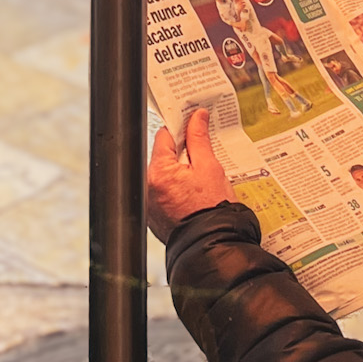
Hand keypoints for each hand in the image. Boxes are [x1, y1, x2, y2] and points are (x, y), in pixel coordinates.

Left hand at [147, 106, 234, 243]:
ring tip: (200, 178)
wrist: (214, 244)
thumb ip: (199, 138)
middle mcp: (148, 187)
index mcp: (158, 172)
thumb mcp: (210, 167)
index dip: (180, 128)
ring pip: (163, 175)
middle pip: (162, 156)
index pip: (164, 136)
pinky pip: (163, 193)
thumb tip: (197, 117)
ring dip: (178, 172)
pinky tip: (193, 193)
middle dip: (181, 152)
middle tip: (201, 153)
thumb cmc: (213, 210)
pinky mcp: (154, 216)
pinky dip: (175, 190)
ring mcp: (149, 204)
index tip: (192, 124)